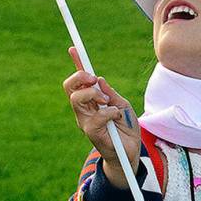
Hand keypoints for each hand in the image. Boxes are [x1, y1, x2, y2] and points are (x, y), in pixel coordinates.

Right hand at [64, 49, 140, 186]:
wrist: (130, 152)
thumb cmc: (125, 128)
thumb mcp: (122, 105)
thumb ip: (110, 93)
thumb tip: (99, 79)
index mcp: (90, 100)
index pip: (79, 81)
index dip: (76, 64)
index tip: (74, 49)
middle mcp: (83, 109)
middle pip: (69, 87)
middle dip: (81, 77)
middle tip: (94, 80)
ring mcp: (84, 120)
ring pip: (77, 99)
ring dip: (94, 95)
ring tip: (107, 101)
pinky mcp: (91, 132)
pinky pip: (95, 116)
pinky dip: (108, 112)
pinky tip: (115, 117)